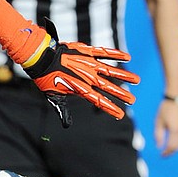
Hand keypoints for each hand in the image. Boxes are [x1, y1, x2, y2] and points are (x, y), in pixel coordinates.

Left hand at [24, 22, 139, 126]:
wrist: (40, 58)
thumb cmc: (46, 78)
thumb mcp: (53, 97)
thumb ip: (63, 110)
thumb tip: (67, 125)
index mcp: (80, 88)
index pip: (99, 101)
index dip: (110, 108)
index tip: (120, 114)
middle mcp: (87, 77)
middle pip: (108, 87)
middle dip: (121, 94)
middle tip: (133, 100)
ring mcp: (88, 63)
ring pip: (110, 70)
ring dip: (124, 76)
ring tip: (137, 80)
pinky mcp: (86, 51)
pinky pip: (104, 52)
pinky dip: (115, 54)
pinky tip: (127, 56)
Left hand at [155, 99, 177, 156]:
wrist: (177, 98)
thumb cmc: (166, 109)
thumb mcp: (158, 122)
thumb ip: (158, 135)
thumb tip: (159, 146)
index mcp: (175, 130)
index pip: (172, 146)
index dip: (167, 152)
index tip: (162, 155)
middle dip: (172, 151)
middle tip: (165, 154)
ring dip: (176, 147)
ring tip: (169, 149)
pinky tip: (174, 141)